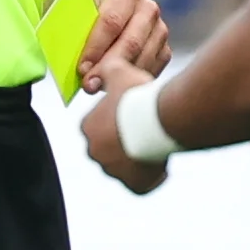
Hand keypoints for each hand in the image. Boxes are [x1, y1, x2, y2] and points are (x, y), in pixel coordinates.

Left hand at [78, 55, 169, 193]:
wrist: (159, 119)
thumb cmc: (138, 97)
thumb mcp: (120, 73)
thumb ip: (109, 70)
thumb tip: (106, 65)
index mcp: (88, 128)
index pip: (97, 125)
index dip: (116, 119)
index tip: (131, 113)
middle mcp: (96, 153)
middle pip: (110, 148)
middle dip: (124, 141)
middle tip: (144, 128)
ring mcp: (114, 172)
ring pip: (125, 167)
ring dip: (137, 158)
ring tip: (155, 143)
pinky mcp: (135, 185)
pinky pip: (142, 183)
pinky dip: (150, 176)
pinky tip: (161, 161)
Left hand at [82, 0, 170, 82]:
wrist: (108, 7)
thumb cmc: (90, 12)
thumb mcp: (79, 13)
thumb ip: (76, 32)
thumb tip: (76, 61)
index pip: (111, 21)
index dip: (95, 48)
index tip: (82, 69)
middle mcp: (148, 9)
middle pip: (131, 42)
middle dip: (109, 67)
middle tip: (90, 85)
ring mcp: (159, 30)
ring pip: (143, 58)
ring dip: (121, 77)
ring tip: (100, 87)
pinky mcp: (164, 49)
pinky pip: (152, 69)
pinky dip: (134, 80)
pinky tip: (117, 86)